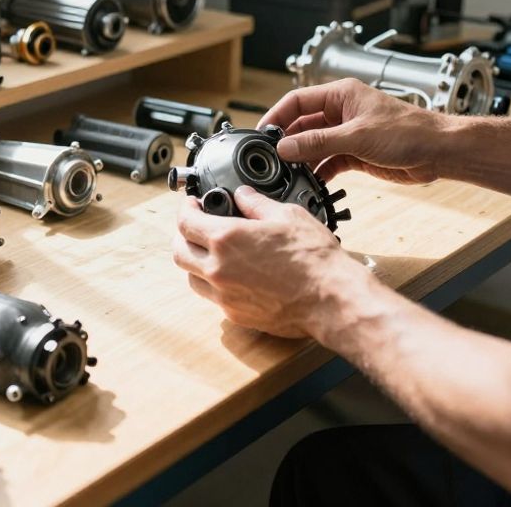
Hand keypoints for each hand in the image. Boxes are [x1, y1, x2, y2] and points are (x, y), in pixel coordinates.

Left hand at [171, 187, 364, 339]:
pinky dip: (214, 284)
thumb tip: (244, 195)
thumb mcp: (287, 215)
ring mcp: (225, 295)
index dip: (185, 208)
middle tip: (195, 226)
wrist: (331, 299)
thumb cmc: (314, 259)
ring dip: (195, 262)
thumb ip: (257, 203)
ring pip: (191, 278)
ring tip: (211, 252)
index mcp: (226, 239)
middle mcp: (218, 269)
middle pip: (179, 252)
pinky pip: (212, 297)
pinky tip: (232, 275)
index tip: (191, 204)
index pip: (185, 221)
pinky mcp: (235, 315)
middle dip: (183, 235)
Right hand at [258, 78, 447, 183]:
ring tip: (288, 174)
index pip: (296, 101)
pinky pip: (327, 161)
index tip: (261, 134)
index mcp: (340, 94)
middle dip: (287, 142)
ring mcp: (347, 133)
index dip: (276, 116)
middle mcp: (341, 112)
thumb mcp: (356, 136)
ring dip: (302, 160)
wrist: (439, 152)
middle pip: (302, 125)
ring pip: (313, 146)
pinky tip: (310, 182)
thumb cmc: (409, 131)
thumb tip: (285, 147)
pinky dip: (318, 172)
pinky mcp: (355, 153)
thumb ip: (318, 142)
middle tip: (271, 160)